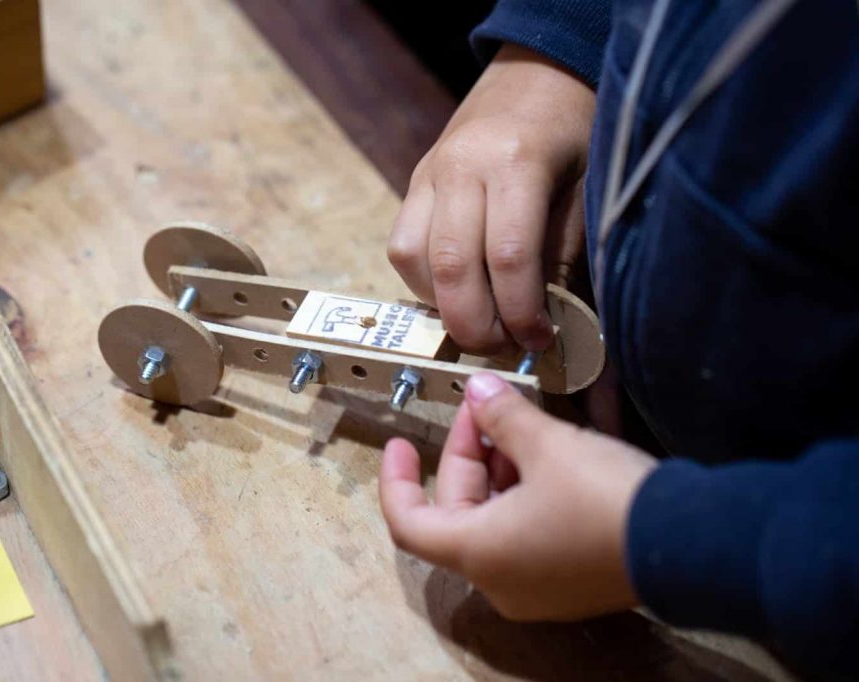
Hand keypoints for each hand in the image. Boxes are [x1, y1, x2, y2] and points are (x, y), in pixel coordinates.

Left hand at [379, 372, 656, 619]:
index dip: (396, 478)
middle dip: (467, 454)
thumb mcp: (547, 445)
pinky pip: (525, 535)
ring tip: (521, 425)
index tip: (400, 443)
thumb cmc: (607, 501)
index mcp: (478, 552)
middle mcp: (499, 579)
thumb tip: (478, 390)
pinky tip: (545, 456)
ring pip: (493, 521)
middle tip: (486, 408)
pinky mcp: (567, 581)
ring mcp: (534, 586)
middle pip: (457, 512)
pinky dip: (522, 495)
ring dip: (498, 471)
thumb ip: (502, 416)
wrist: (689, 544)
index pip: (408, 521)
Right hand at [387, 44, 595, 352]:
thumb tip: (546, 320)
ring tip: (480, 324)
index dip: (522, 312)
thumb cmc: (575, 129)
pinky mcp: (415, 183)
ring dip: (443, 306)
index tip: (539, 341)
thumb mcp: (588, 186)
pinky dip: (423, 283)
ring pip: (413, 259)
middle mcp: (460, 166)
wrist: (539, 70)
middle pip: (452, 265)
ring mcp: (429, 173)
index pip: (509, 257)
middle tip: (502, 349)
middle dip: (475, 324)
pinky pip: (402, 246)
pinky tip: (455, 293)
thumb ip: (563, 250)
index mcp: (515, 161)